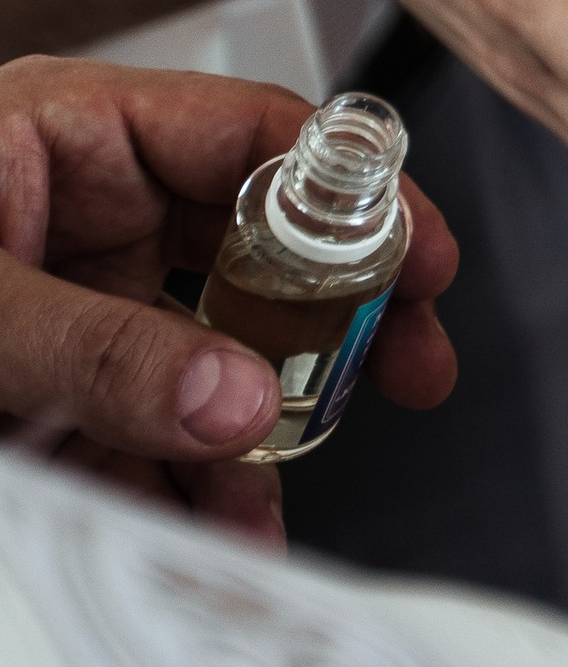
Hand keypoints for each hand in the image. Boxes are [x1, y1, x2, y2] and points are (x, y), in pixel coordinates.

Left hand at [0, 56, 458, 543]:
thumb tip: (235, 400)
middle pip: (252, 257)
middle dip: (330, 329)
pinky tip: (201, 531)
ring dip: (245, 448)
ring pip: (201, 367)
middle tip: (405, 369)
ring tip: (265, 506)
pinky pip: (138, 438)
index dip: (352, 194)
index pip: (253, 139)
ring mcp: (69, 302)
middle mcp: (82, 212)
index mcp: (73, 135)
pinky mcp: (44, 391)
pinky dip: (176, 494)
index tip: (423, 260)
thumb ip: (98, 350)